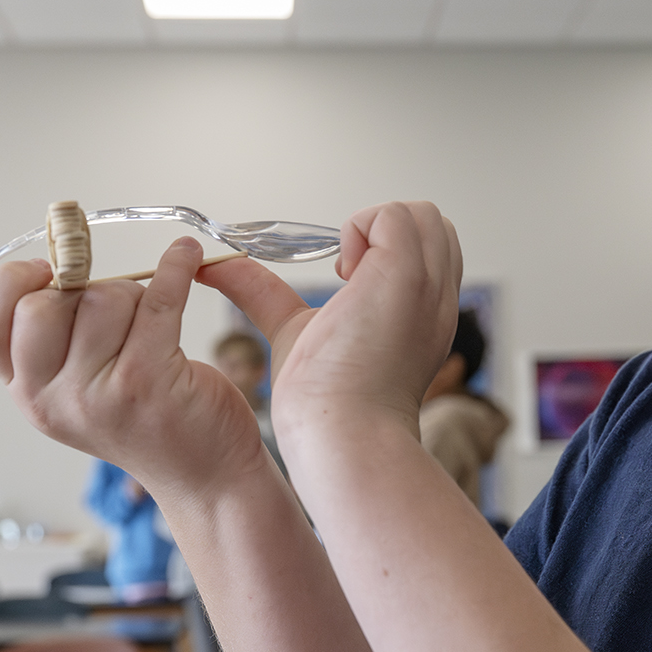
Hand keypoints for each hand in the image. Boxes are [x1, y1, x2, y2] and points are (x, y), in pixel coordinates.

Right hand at [0, 238, 270, 501]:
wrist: (205, 474)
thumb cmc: (144, 417)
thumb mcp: (78, 389)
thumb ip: (49, 341)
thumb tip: (36, 269)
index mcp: (28, 395)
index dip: (6, 287)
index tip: (43, 270)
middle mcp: (53, 400)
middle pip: (42, 305)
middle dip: (82, 288)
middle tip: (116, 307)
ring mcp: (99, 394)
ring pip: (102, 298)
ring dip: (135, 294)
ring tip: (153, 325)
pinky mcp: (148, 381)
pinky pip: (156, 301)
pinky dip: (175, 269)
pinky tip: (186, 257)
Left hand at [199, 201, 461, 438]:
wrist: (343, 438)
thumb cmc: (324, 404)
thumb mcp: (295, 328)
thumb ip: (265, 293)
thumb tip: (215, 268)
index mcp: (424, 316)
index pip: (431, 251)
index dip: (388, 250)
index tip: (350, 284)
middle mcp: (436, 300)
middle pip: (432, 225)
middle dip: (386, 233)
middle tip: (350, 275)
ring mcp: (427, 287)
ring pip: (420, 214)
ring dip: (375, 227)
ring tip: (348, 275)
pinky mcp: (405, 275)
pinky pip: (395, 215)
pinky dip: (361, 227)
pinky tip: (344, 274)